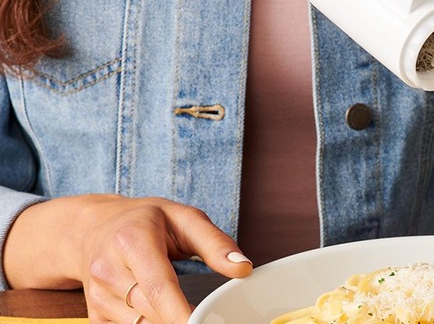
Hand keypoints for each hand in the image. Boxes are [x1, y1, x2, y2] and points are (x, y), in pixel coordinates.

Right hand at [4, 195, 252, 322]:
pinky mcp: (95, 314)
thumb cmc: (145, 220)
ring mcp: (97, 295)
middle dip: (183, 320)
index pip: (158, 286)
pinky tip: (163, 315)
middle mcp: (108, 269)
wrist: (92, 228)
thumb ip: (216, 243)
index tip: (204, 322)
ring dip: (167, 323)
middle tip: (209, 319)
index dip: (181, 313)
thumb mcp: (184, 217)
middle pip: (151, 311)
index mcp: (132, 240)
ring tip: (187, 311)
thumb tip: (243, 268)